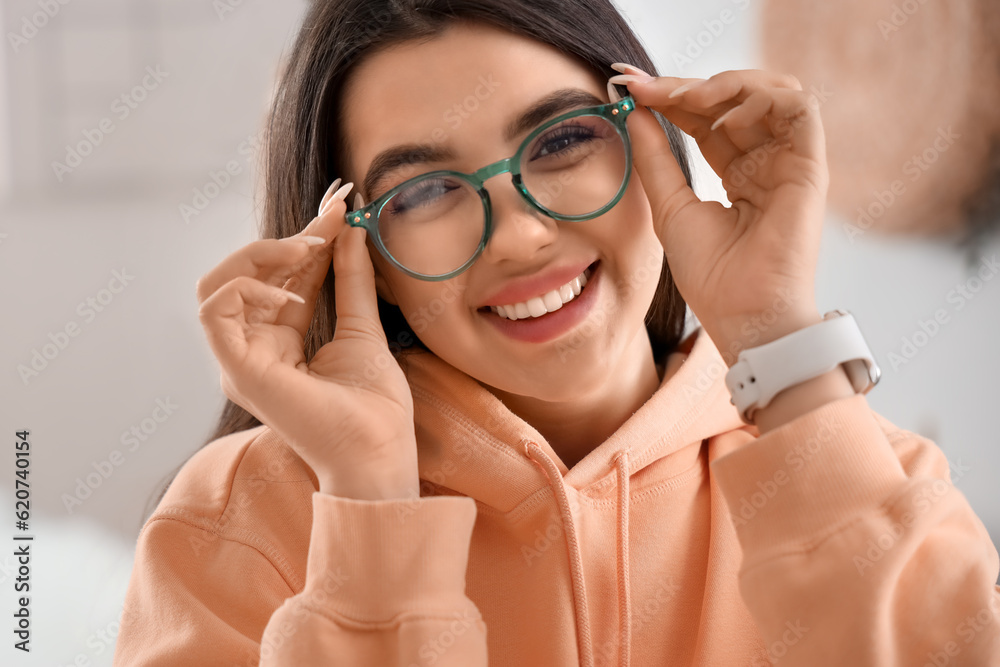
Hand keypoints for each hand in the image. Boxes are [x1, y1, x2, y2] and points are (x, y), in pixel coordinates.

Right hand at [195, 180, 419, 499]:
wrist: (380, 450)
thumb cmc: (375, 405)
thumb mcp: (362, 326)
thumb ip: (350, 279)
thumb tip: (350, 229)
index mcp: (279, 343)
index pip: (280, 277)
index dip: (305, 237)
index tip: (340, 203)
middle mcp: (253, 350)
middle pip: (245, 274)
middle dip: (287, 236)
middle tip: (334, 214)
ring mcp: (241, 361)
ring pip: (215, 284)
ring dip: (260, 254)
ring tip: (310, 250)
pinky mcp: (238, 369)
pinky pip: (213, 311)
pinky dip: (247, 288)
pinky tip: (293, 296)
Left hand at [610, 68, 828, 360]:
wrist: (743, 315)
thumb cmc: (712, 276)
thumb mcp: (670, 207)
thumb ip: (656, 159)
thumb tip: (635, 112)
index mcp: (738, 174)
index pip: (707, 121)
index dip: (672, 100)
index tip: (630, 88)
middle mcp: (767, 162)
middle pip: (734, 101)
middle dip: (688, 86)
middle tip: (647, 86)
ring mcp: (791, 162)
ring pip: (770, 92)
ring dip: (724, 85)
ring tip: (684, 99)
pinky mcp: (811, 166)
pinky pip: (798, 107)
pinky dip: (759, 97)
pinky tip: (721, 116)